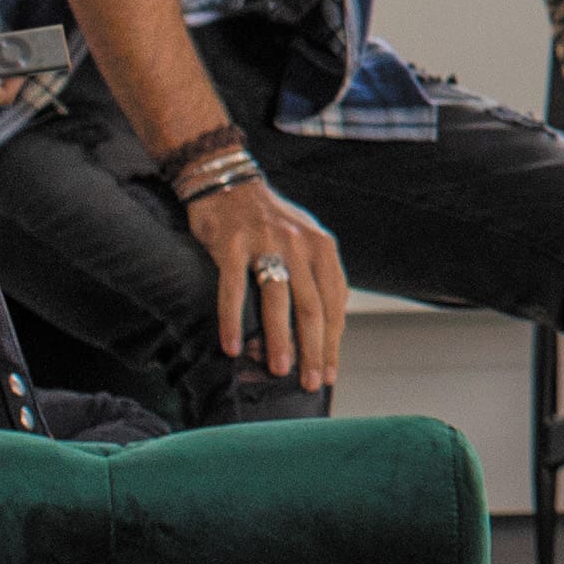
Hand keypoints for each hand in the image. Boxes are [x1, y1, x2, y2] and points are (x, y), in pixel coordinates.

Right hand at [192, 172, 349, 388]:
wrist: (228, 181)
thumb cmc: (269, 221)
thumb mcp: (305, 241)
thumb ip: (317, 277)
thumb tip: (328, 327)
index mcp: (323, 247)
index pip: (334, 304)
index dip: (333, 342)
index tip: (329, 373)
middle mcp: (299, 245)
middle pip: (312, 307)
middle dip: (314, 350)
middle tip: (311, 382)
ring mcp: (266, 243)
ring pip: (278, 301)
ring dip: (279, 340)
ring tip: (280, 370)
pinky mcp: (232, 244)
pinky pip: (233, 290)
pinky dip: (233, 321)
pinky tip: (231, 346)